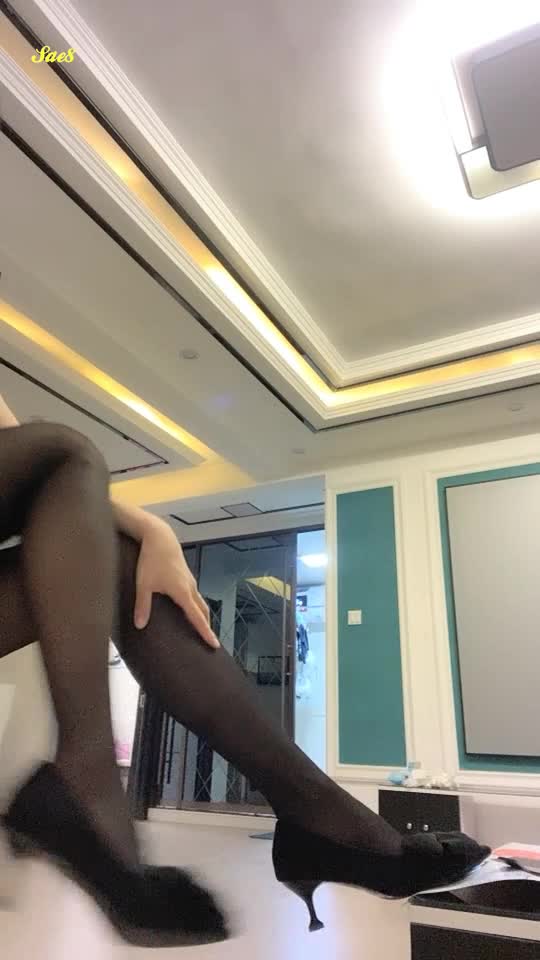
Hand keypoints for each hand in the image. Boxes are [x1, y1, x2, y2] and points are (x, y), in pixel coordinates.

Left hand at [133, 518, 218, 648]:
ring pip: (200, 602)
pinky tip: (189, 609)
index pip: (197, 618)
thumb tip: (140, 625)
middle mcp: (190, 588)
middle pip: (203, 611)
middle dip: (207, 627)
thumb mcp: (144, 584)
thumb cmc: (151, 560)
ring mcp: (190, 581)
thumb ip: (142, 606)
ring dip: (202, 616)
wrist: (159, 537)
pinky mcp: (186, 576)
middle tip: (209, 641)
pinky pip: (195, 595)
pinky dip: (196, 606)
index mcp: (183, 593)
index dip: (205, 632)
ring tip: (201, 628)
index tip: (214, 644)